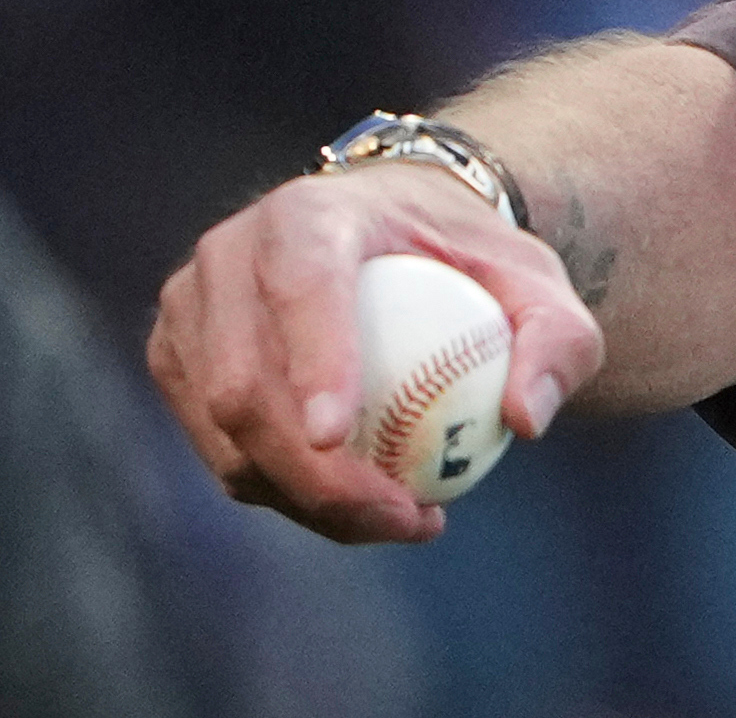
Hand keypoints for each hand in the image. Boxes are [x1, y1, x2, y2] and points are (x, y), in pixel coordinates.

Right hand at [148, 167, 601, 544]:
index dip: (312, 360)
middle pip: (245, 382)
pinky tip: (362, 507)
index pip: (299, 286)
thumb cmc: (469, 259)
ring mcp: (189, 314)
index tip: (340, 438)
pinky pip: (223, 453)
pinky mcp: (177, 364)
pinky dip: (287, 495)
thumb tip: (525, 419)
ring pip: (226, 435)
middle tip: (403, 518)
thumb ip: (559, 339)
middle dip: (314, 472)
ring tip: (404, 520)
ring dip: (306, 499)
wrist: (396, 235)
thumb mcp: (538, 282)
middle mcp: (229, 256)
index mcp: (309, 215)